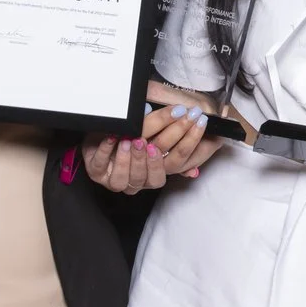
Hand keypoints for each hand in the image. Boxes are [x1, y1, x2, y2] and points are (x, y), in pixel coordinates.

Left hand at [82, 102, 218, 193]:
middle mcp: (140, 181)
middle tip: (156, 141)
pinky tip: (112, 137)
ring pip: (128, 179)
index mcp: (157, 171)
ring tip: (133, 140)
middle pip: (154, 176)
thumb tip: (208, 139)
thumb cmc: (131, 134)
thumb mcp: (155, 130)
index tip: (193, 125)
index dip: (188, 145)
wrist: (99, 135)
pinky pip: (101, 166)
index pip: (178, 163)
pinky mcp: (97, 173)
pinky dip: (107, 151)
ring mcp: (118, 180)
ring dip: (132, 159)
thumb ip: (176, 137)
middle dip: (156, 158)